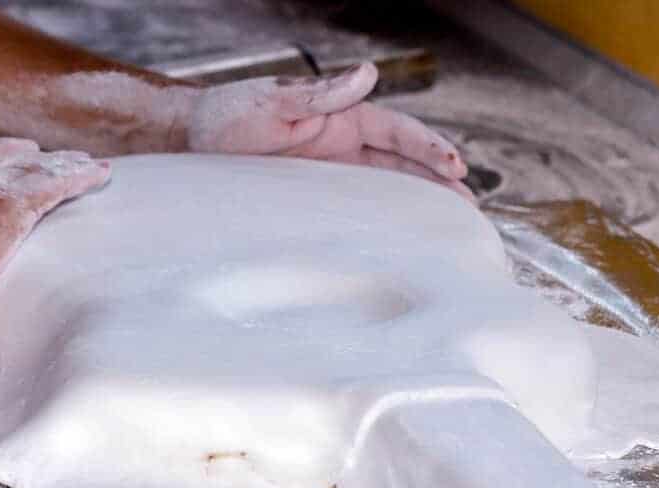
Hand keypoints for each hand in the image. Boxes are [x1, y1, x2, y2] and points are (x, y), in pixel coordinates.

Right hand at [0, 138, 109, 335]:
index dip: (4, 159)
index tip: (24, 156)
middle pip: (14, 159)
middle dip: (42, 160)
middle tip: (69, 159)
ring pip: (41, 167)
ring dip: (70, 165)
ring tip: (95, 167)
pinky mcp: (15, 206)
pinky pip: (59, 184)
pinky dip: (82, 177)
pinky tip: (102, 176)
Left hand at [185, 63, 471, 199]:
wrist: (188, 144)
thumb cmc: (226, 117)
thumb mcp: (272, 102)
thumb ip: (321, 93)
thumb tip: (368, 73)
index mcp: (341, 118)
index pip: (398, 133)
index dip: (429, 149)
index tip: (455, 168)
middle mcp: (343, 145)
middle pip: (403, 163)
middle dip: (438, 181)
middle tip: (470, 207)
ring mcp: (331, 174)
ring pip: (386, 188)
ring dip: (418, 203)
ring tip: (450, 226)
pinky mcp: (315, 200)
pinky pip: (358, 211)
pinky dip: (384, 223)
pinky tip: (401, 242)